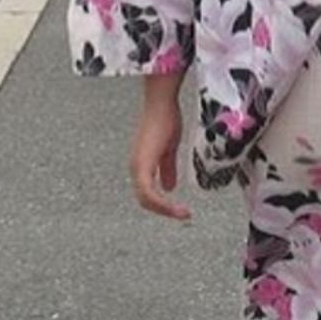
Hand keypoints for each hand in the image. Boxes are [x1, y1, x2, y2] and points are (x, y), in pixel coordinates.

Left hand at [129, 95, 191, 220]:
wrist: (161, 104)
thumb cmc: (165, 120)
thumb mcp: (169, 149)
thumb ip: (167, 168)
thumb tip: (169, 188)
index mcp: (141, 165)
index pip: (147, 194)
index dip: (163, 205)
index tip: (181, 210)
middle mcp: (136, 168)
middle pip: (145, 200)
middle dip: (165, 210)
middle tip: (184, 214)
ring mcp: (137, 167)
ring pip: (146, 199)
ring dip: (165, 209)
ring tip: (183, 213)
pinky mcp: (142, 165)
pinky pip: (148, 192)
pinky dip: (163, 202)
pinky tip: (177, 205)